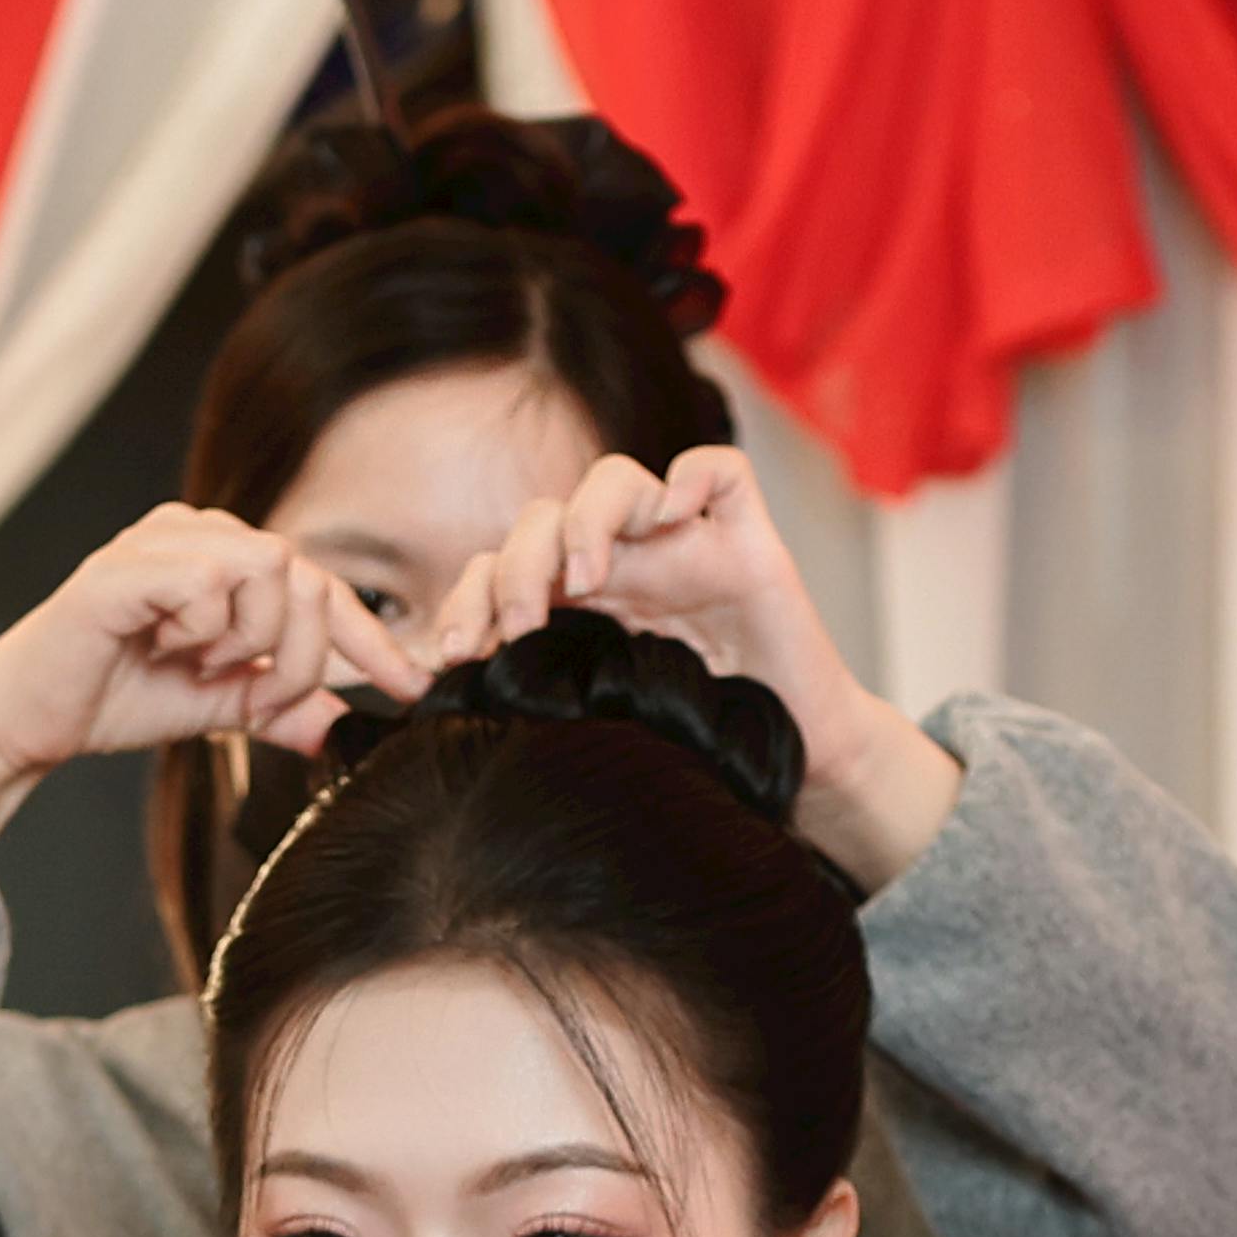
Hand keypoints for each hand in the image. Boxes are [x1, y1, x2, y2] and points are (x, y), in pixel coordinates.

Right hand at [0, 505, 427, 779]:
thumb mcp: (218, 707)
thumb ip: (279, 705)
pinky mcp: (124, 567)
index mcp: (222, 555)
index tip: (411, 687)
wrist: (29, 719)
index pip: (319, 583)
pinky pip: (208, 582)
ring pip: (267, 569)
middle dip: (298, 655)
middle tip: (255, 698)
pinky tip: (167, 650)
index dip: (371, 637)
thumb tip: (340, 726)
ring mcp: (158, 541)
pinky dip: (203, 632)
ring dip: (250, 642)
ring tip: (200, 668)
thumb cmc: (112, 696)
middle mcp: (194, 532)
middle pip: (304, 573)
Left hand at [429, 452, 951, 886]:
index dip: (470, 599)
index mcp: (582, 608)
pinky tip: (670, 519)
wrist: (795, 765)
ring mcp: (687, 549)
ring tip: (586, 583)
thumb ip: (533, 700)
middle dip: (515, 567)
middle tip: (515, 628)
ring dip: (585, 523)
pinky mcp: (753, 548)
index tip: (457, 656)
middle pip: (545, 517)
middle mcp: (628, 566)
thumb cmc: (702, 749)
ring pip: (616, 479)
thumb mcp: (597, 724)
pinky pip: (721, 472)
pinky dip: (690, 477)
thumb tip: (441, 701)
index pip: (504, 567)